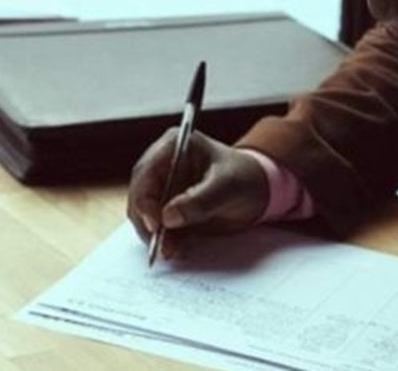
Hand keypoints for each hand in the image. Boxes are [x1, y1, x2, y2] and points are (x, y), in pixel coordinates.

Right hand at [126, 129, 269, 258]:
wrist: (257, 191)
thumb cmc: (244, 177)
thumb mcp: (228, 186)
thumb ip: (200, 200)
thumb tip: (168, 217)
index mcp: (174, 146)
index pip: (146, 172)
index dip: (144, 199)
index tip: (156, 223)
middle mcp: (162, 165)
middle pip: (140, 196)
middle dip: (148, 223)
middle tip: (162, 246)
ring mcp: (163, 188)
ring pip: (145, 216)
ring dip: (155, 237)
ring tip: (173, 252)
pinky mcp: (167, 209)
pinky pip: (158, 229)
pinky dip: (164, 241)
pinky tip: (177, 250)